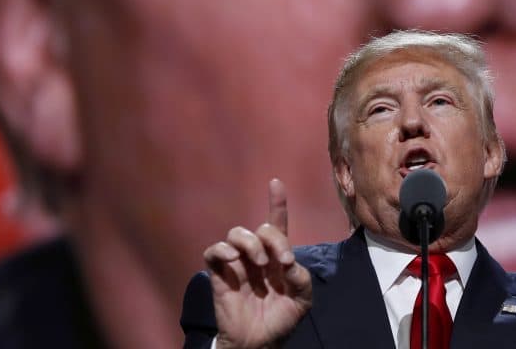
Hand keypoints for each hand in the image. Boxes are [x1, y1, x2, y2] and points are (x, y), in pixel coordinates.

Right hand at [204, 179, 312, 348]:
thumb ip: (302, 278)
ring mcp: (238, 263)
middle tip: (281, 261)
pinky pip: (213, 251)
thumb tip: (288, 262)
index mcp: (277, 257)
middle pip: (260, 227)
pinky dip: (222, 249)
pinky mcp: (220, 274)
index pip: (276, 224)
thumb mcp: (302, 299)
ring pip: (236, 233)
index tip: (275, 183)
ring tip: (259, 263)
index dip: (276, 203)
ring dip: (250, 242)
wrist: (259, 342)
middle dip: (273, 239)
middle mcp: (257, 255)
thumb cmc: (281, 319)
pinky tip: (234, 259)